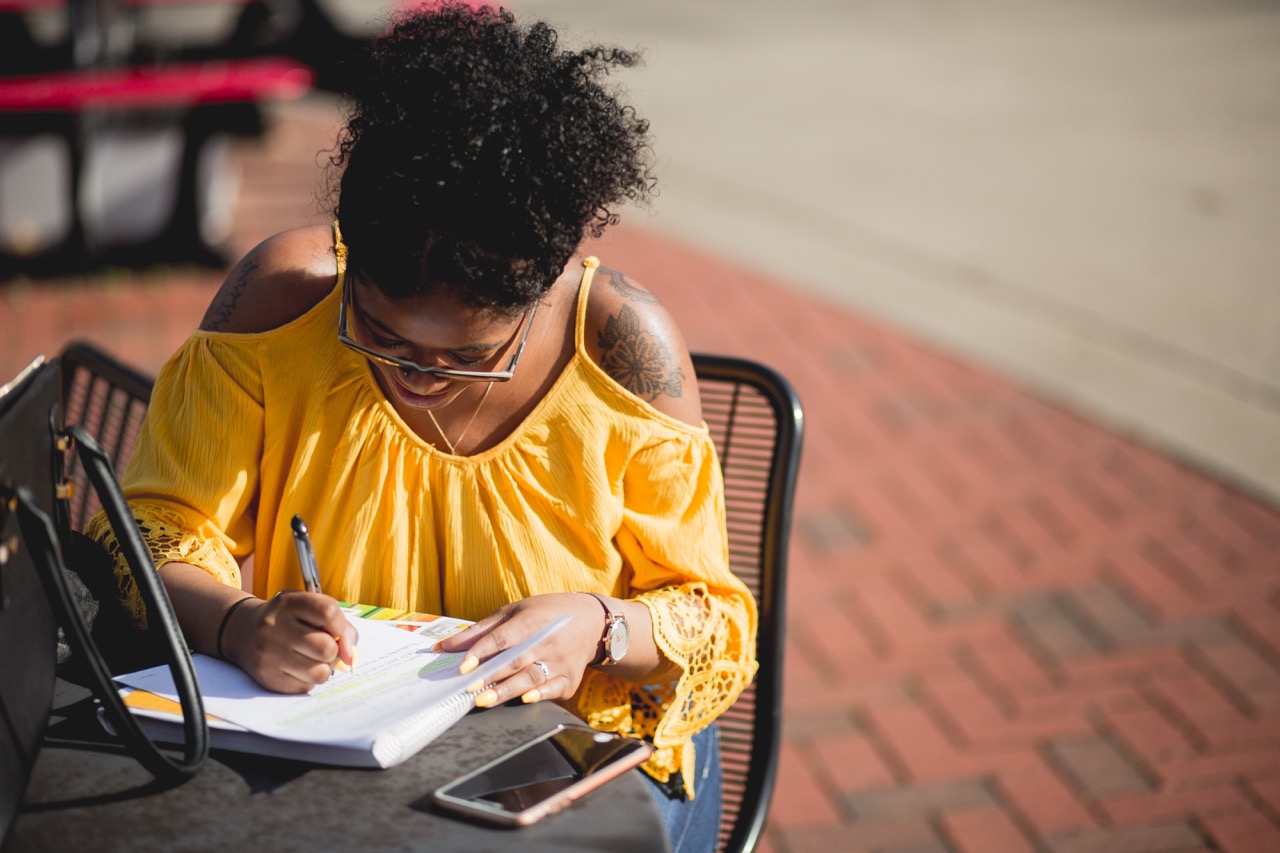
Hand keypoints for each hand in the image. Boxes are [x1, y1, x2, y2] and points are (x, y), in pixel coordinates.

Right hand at [223, 592, 358, 693]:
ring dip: (323, 668)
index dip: (342, 626)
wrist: (243, 632)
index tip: (340, 633)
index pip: (328, 612)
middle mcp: (274, 626)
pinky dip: (308, 679)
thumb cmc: (289, 620)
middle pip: (327, 647)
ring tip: (312, 659)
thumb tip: (350, 655)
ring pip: (320, 672)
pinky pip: (305, 687)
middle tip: (323, 647)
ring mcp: (268, 653)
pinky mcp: (267, 677)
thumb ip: (338, 624)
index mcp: (289, 603)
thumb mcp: (308, 608)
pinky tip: (296, 668)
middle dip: (333, 650)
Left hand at [437, 593, 603, 706]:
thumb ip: (480, 631)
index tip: (463, 666)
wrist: (590, 621)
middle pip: (517, 660)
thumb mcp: (513, 612)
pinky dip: (540, 695)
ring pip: (533, 678)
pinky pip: (554, 689)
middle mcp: (548, 641)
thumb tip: (443, 647)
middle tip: (469, 688)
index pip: (504, 637)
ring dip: (508, 690)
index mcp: (532, 620)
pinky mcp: (570, 679)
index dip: (482, 651)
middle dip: (492, 675)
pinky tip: (525, 699)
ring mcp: (562, 661)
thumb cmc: (543, 615)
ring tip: (485, 700)